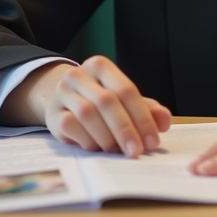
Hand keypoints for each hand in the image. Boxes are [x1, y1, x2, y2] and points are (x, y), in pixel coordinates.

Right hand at [3, 56, 171, 156]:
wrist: (62, 99)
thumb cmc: (99, 99)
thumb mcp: (125, 101)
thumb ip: (147, 109)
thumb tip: (164, 122)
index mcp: (101, 66)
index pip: (126, 89)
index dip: (142, 117)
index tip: (152, 140)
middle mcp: (79, 75)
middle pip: (107, 101)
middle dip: (125, 129)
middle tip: (136, 150)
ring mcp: (63, 93)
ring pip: (88, 114)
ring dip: (107, 136)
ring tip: (118, 149)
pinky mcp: (53, 113)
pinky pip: (71, 126)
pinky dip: (88, 140)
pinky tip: (98, 147)